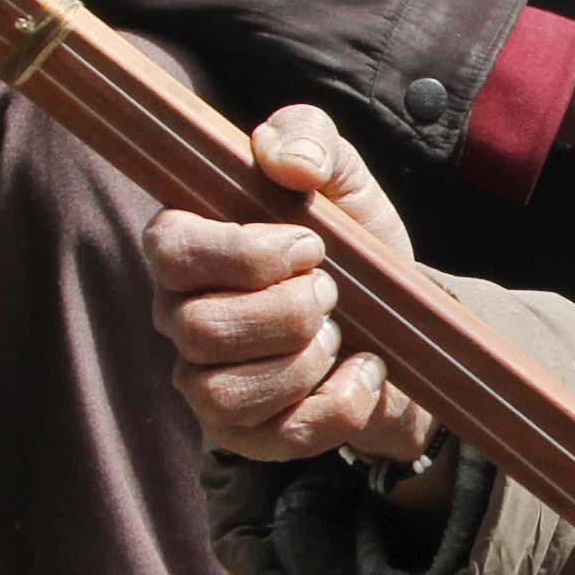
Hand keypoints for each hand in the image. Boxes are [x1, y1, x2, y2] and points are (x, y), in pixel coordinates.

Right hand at [144, 104, 453, 467]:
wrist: (406, 325)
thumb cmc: (353, 245)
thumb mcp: (342, 177)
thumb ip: (309, 137)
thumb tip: (283, 160)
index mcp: (187, 248)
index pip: (168, 250)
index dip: (243, 252)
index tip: (309, 244)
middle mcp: (179, 317)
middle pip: (200, 327)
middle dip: (289, 310)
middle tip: (331, 292)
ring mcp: (205, 383)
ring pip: (226, 392)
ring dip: (305, 360)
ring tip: (339, 333)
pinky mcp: (245, 436)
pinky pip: (277, 437)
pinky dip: (338, 404)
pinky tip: (363, 372)